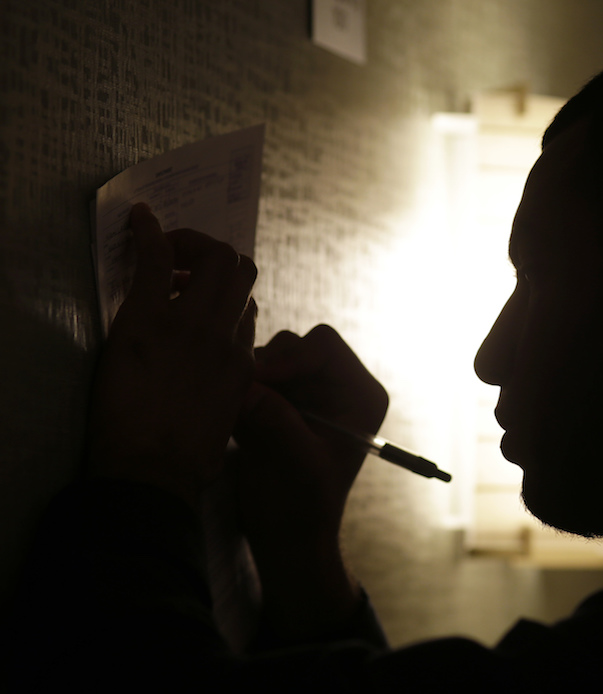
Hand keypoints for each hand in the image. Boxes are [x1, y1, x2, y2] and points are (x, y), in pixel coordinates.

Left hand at [87, 203, 256, 508]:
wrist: (153, 475)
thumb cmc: (185, 464)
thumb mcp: (223, 426)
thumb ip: (229, 395)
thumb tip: (221, 391)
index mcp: (244, 364)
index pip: (247, 311)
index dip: (225, 298)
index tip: (199, 299)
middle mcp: (227, 337)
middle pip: (241, 272)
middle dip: (215, 256)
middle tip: (184, 263)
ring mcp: (192, 325)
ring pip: (215, 258)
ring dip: (189, 244)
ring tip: (163, 250)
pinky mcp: (149, 321)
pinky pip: (157, 260)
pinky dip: (150, 232)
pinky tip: (140, 220)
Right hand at [231, 325, 388, 640]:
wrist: (286, 538)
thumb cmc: (303, 507)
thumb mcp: (297, 463)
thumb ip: (276, 421)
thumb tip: (244, 385)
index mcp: (360, 394)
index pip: (324, 346)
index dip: (288, 359)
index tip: (256, 383)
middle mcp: (336, 385)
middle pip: (292, 346)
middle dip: (266, 372)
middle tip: (243, 402)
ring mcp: (305, 392)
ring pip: (266, 360)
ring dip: (249, 385)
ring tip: (242, 421)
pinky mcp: (278, 403)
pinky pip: (250, 379)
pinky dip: (238, 395)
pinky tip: (236, 424)